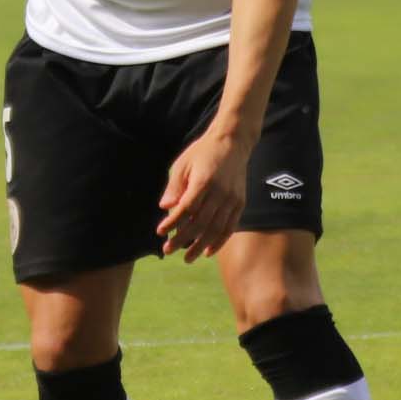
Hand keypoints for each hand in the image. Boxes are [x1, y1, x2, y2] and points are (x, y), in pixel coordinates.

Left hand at [155, 123, 250, 262]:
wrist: (233, 142)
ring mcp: (232, 199)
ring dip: (200, 246)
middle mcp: (220, 192)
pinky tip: (207, 252)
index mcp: (204, 181)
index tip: (160, 231)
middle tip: (168, 249)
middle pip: (200, 223)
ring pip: (216, 229)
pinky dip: (219, 242)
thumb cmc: (203, 152)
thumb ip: (175, 186)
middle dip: (183, 239)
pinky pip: (230, 227)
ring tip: (187, 258)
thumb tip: (164, 207)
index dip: (172, 222)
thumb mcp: (183, 163)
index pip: (186, 208)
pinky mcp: (240, 203)